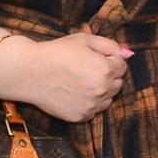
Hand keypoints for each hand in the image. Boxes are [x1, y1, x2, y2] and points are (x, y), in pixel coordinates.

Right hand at [0, 31, 131, 122]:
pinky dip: (89, 102)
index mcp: (104, 69)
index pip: (122, 66)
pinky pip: (94, 109)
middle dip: (107, 75)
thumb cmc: (56, 52)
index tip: (94, 57)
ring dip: (100, 90)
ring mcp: (91, 106)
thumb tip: (129, 54)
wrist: (29, 72)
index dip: (109, 59)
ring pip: (108, 98)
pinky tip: (73, 92)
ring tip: (80, 80)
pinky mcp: (80, 117)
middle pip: (118, 83)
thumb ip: (110, 46)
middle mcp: (101, 90)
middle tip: (86, 67)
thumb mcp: (84, 40)